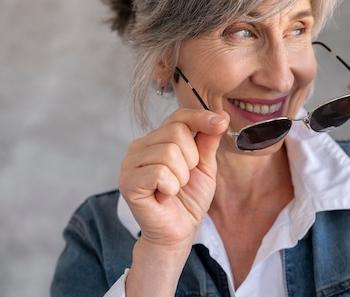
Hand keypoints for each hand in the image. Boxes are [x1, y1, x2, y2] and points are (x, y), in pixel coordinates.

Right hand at [118, 109, 228, 249]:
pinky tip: (164, 196)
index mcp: (157, 139)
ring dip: (181, 177)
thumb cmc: (189, 199)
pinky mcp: (128, 182)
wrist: (178, 232)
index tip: (221, 123)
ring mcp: (130, 163)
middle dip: (192, 159)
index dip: (201, 118)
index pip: (179, 116)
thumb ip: (208, 140)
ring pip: (169, 153)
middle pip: (176, 132)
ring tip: (173, 189)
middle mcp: (140, 146)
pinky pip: (159, 172)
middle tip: (184, 179)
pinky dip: (170, 187)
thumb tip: (220, 116)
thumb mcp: (205, 165)